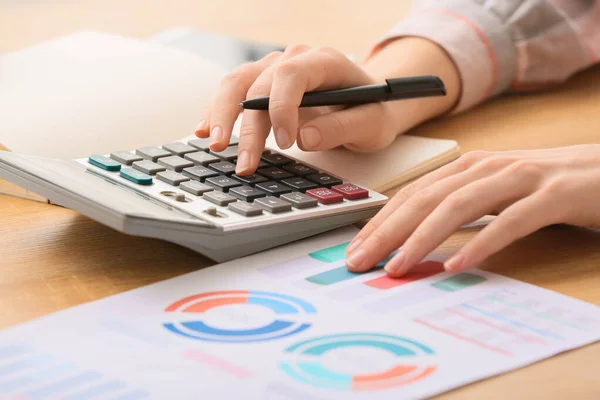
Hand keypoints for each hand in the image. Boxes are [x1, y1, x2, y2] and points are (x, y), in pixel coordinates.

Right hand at [194, 38, 460, 175]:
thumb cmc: (371, 111)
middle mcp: (294, 59)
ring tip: (214, 144)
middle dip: (246, 125)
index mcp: (325, 61)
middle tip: (244, 162)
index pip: (291, 75)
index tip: (286, 143)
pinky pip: (234, 92)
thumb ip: (344, 128)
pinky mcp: (262, 84)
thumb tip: (304, 137)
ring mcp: (274, 69)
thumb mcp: (372, 124)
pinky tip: (206, 131)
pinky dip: (218, 112)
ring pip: (237, 83)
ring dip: (222, 115)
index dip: (282, 108)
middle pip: (257, 82)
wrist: (365, 103)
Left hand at [344, 145, 599, 275]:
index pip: (412, 194)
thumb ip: (458, 208)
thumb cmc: (547, 187)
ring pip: (459, 206)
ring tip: (398, 268)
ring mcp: (522, 178)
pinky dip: (482, 243)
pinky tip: (458, 265)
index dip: (380, 222)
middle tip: (359, 263)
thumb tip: (412, 236)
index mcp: (468, 167)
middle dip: (387, 233)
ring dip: (423, 239)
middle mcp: (488, 167)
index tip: (355, 250)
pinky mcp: (555, 195)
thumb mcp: (494, 192)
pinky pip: (511, 221)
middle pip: (425, 199)